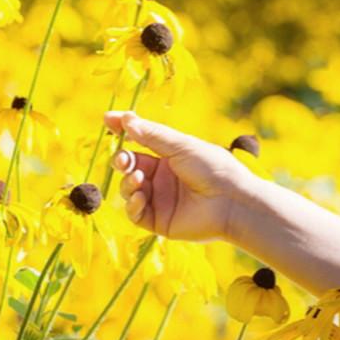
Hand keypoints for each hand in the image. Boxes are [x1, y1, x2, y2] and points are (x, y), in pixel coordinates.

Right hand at [104, 110, 259, 243]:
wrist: (231, 202)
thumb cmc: (212, 168)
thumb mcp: (180, 145)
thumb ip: (151, 134)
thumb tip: (125, 118)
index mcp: (169, 156)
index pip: (139, 141)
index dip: (123, 131)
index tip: (108, 120)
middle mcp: (162, 177)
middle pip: (130, 166)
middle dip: (122, 160)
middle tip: (123, 159)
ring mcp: (159, 199)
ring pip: (128, 189)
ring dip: (128, 182)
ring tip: (139, 179)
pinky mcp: (159, 221)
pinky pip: (135, 213)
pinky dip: (132, 204)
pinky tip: (141, 197)